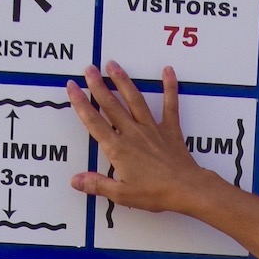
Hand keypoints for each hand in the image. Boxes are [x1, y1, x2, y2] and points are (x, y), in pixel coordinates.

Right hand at [66, 62, 206, 214]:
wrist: (186, 189)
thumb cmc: (155, 194)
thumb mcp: (121, 194)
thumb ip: (97, 184)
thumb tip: (75, 180)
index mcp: (118, 148)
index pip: (94, 122)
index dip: (81, 104)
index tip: (72, 87)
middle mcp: (132, 133)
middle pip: (111, 105)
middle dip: (98, 85)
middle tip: (88, 68)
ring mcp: (151, 129)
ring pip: (134, 100)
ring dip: (123, 81)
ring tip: (113, 64)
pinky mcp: (169, 129)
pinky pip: (170, 105)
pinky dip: (169, 87)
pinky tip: (167, 71)